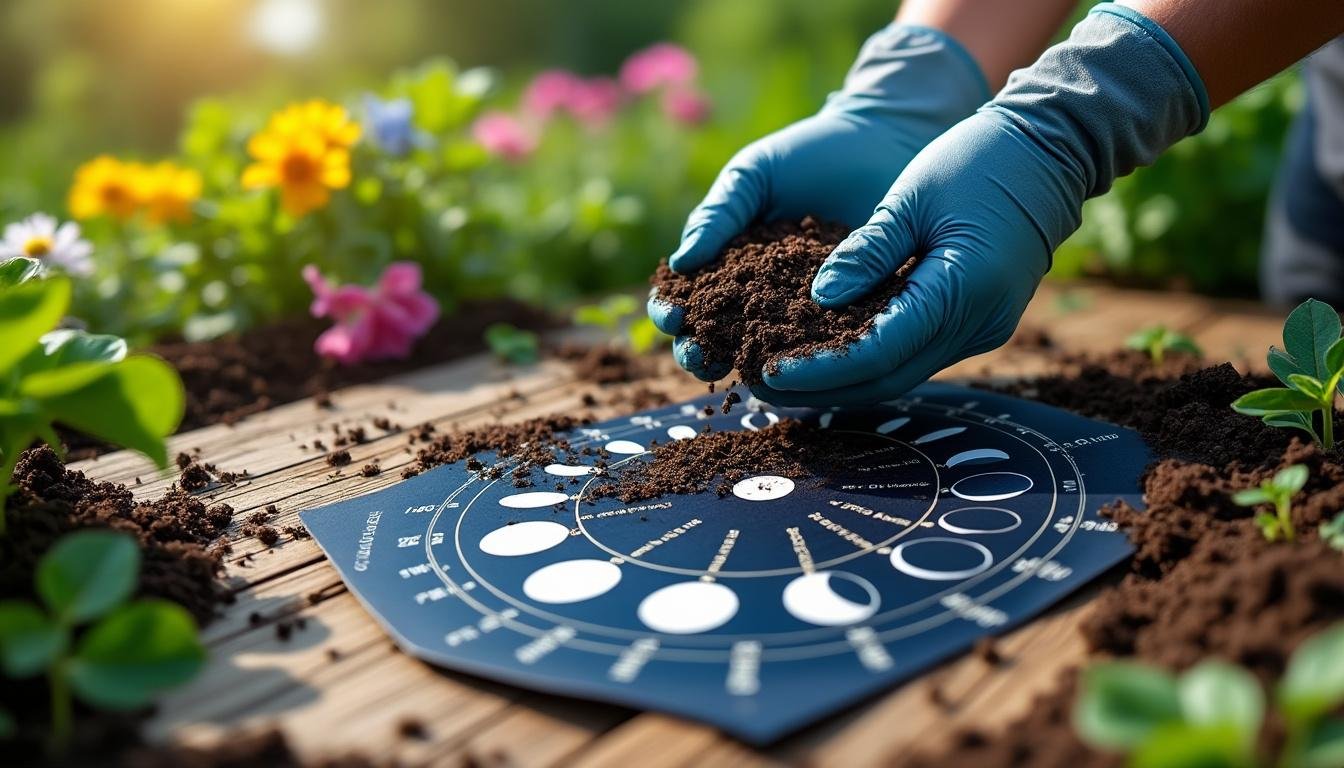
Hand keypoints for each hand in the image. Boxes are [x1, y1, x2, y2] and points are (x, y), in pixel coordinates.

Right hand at [647, 24, 989, 380]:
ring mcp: (800, 314)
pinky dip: (811, 362)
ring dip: (749, 369)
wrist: (884, 144)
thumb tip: (679, 264)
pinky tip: (806, 365)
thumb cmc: (810, 155)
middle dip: (698, 353)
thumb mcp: (754, 176)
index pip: (684, 298)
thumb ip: (718, 215)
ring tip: (746, 372)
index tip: (675, 315)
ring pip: (765, 356)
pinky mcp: (846, 321)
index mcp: (723, 264)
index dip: (671, 311)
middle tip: (702, 357)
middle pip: (714, 338)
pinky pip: (823, 348)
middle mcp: (756, 298)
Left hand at [754, 4, 1209, 405]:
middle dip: (823, 391)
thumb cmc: (978, 159)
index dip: (820, 370)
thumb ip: (867, 252)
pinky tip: (828, 356)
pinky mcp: (978, 324)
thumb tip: (820, 300)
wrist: (1051, 151)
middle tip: (761, 387)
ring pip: (902, 375)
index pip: (878, 352)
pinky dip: (871, 361)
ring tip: (784, 380)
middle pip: (887, 379)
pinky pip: (916, 354)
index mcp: (961, 290)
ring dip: (844, 383)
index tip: (769, 370)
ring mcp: (983, 330)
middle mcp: (977, 325)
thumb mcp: (910, 197)